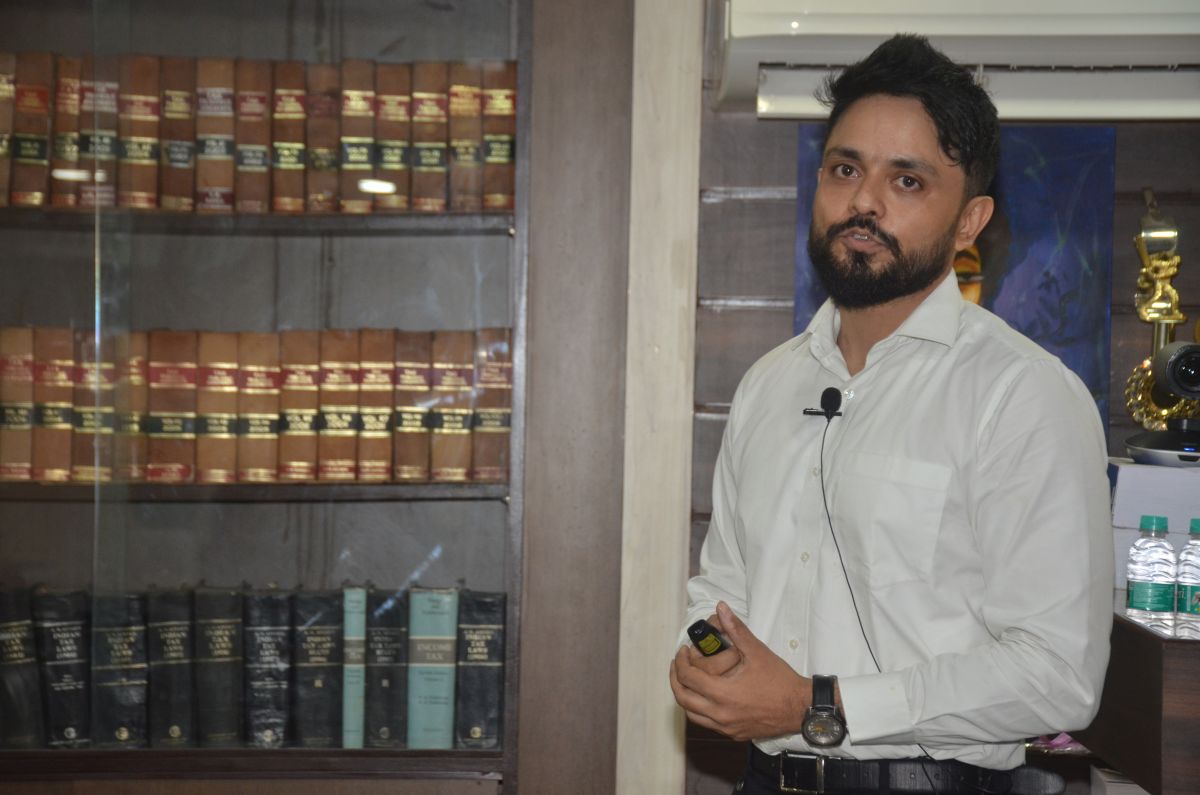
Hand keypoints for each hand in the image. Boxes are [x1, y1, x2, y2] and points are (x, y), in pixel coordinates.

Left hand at [669, 602, 809, 741]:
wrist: (800, 708)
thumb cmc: (781, 681)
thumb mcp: (757, 652)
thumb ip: (736, 629)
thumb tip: (721, 609)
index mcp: (723, 694)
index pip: (688, 678)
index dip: (681, 662)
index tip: (683, 651)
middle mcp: (721, 714)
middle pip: (683, 699)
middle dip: (676, 679)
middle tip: (679, 664)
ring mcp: (726, 727)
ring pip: (692, 713)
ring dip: (685, 695)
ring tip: (687, 679)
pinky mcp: (733, 733)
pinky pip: (706, 722)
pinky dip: (698, 708)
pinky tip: (704, 695)